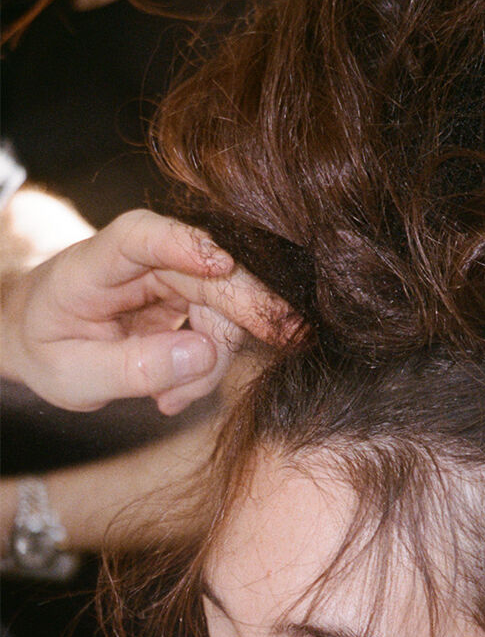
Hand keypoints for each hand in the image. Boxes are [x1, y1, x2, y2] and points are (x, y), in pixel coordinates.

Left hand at [1, 209, 292, 413]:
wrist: (40, 343)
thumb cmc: (47, 350)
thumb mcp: (74, 376)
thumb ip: (135, 367)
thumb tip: (203, 353)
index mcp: (93, 266)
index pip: (140, 236)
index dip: (183, 243)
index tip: (223, 263)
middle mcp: (138, 263)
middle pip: (205, 272)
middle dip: (250, 305)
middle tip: (292, 338)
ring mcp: (166, 279)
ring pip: (222, 305)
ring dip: (215, 359)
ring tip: (173, 399)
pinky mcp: (186, 300)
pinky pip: (219, 329)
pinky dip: (208, 367)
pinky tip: (175, 395)